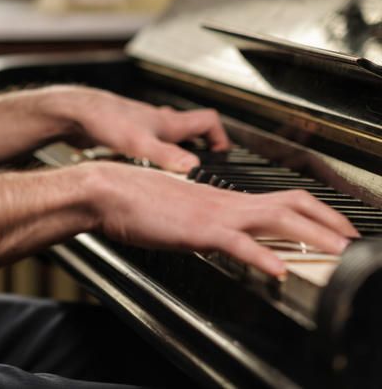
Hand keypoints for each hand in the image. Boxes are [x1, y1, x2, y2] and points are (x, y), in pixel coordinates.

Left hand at [60, 86, 229, 171]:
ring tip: (176, 177)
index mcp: (169, 123)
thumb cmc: (106, 120)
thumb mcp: (140, 144)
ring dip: (177, 155)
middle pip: (192, 131)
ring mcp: (144, 127)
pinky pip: (152, 146)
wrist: (76, 113)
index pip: (209, 122)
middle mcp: (160, 122)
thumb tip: (193, 169)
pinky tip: (145, 175)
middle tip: (203, 171)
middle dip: (201, 150)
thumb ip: (167, 157)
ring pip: (171, 139)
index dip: (222, 138)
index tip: (225, 157)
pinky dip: (155, 159)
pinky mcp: (128, 135)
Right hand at [91, 161, 359, 276]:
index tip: (333, 227)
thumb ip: (204, 222)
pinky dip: (262, 257)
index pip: (280, 198)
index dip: (313, 211)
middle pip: (291, 204)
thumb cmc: (136, 200)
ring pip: (276, 219)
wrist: (109, 190)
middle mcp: (226, 201)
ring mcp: (215, 214)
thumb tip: (221, 235)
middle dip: (327, 221)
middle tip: (352, 240)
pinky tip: (278, 271)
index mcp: (223, 198)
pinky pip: (238, 243)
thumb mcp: (179, 211)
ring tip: (336, 252)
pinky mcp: (198, 229)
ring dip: (312, 235)